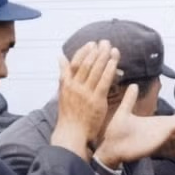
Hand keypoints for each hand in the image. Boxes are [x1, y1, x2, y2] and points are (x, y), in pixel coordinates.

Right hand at [52, 40, 119, 160]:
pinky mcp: (96, 100)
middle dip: (96, 51)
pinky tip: (114, 62)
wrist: (71, 133)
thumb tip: (60, 58)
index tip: (91, 44)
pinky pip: (104, 81)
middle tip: (104, 41)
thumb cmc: (69, 115)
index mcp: (66, 83)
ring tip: (111, 48)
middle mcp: (74, 86)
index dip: (83, 52)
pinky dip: (109, 70)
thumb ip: (64, 75)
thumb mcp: (62, 93)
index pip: (74, 63)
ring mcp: (85, 93)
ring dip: (104, 57)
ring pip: (95, 70)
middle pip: (86, 64)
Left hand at [95, 82, 174, 168]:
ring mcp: (160, 134)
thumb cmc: (116, 132)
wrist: (111, 146)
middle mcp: (160, 129)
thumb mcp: (124, 111)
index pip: (174, 120)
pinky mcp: (158, 138)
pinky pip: (173, 130)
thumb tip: (134, 85)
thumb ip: (130, 99)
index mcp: (155, 123)